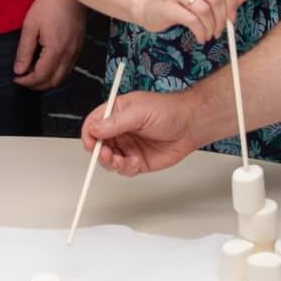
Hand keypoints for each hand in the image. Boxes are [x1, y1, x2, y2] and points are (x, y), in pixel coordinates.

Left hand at [13, 0, 85, 90]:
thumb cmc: (48, 6)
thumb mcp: (30, 26)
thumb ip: (24, 51)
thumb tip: (19, 70)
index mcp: (55, 51)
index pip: (41, 77)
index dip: (27, 82)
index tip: (16, 78)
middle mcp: (69, 55)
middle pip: (53, 82)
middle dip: (36, 85)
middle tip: (23, 80)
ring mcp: (76, 51)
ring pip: (63, 77)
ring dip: (47, 81)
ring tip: (33, 75)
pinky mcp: (79, 46)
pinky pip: (68, 68)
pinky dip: (56, 73)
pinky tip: (46, 65)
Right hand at [82, 89, 198, 176]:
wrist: (191, 125)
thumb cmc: (169, 111)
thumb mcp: (140, 112)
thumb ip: (116, 122)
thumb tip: (94, 129)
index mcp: (116, 112)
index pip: (93, 124)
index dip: (89, 134)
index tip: (92, 143)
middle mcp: (119, 130)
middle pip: (97, 145)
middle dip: (99, 152)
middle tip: (107, 154)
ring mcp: (127, 146)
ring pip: (108, 160)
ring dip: (112, 163)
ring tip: (122, 160)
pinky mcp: (137, 160)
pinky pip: (123, 169)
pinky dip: (126, 169)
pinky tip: (136, 162)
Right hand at [128, 0, 246, 44]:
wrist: (149, 9)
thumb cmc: (178, 4)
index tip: (232, 17)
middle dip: (222, 19)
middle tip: (220, 31)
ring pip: (205, 10)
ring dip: (211, 28)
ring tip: (209, 35)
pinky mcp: (168, 5)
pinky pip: (193, 21)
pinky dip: (201, 32)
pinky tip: (201, 38)